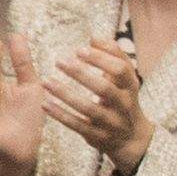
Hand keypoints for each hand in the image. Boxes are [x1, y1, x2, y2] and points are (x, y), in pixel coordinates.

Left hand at [44, 38, 150, 171]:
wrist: (131, 138)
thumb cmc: (122, 98)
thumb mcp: (124, 78)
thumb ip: (112, 56)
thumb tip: (94, 38)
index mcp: (130, 86)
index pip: (121, 69)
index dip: (101, 58)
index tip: (79, 49)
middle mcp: (124, 104)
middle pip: (104, 89)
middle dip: (81, 74)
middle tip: (60, 61)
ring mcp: (111, 122)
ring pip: (89, 109)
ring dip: (66, 95)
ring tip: (46, 82)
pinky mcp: (98, 136)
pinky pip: (78, 126)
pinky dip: (61, 115)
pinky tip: (45, 104)